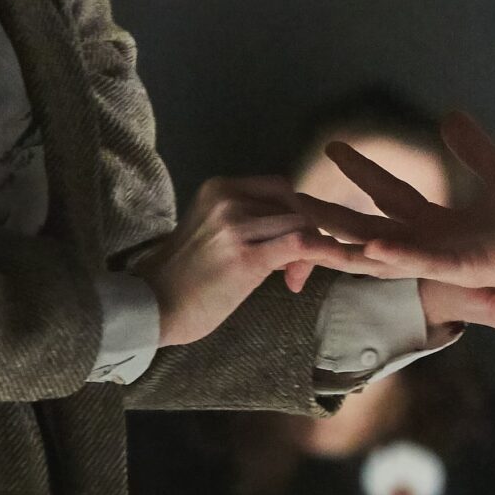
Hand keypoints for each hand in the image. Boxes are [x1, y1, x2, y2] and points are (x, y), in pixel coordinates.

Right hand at [129, 176, 362, 346]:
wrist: (154, 306)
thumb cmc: (187, 277)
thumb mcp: (215, 233)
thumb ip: (252, 223)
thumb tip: (300, 232)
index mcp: (220, 188)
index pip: (281, 190)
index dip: (297, 216)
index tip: (294, 249)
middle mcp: (228, 199)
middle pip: (295, 207)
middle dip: (308, 237)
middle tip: (294, 274)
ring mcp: (236, 226)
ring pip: (302, 225)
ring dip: (311, 253)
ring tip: (292, 280)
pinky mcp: (246, 256)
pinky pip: (302, 245)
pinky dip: (327, 253)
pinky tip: (341, 263)